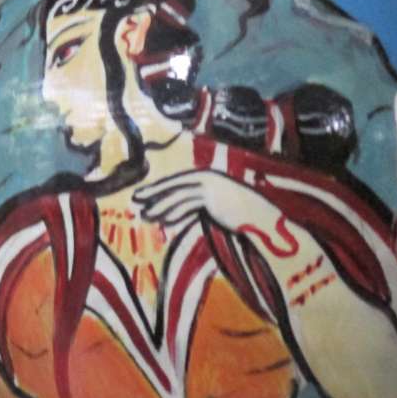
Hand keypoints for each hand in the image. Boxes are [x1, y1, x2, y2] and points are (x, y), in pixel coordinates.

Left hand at [132, 169, 279, 233]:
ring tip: (145, 215)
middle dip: (153, 192)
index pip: (177, 182)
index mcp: (206, 176)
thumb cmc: (238, 213)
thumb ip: (196, 205)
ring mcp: (209, 186)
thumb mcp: (214, 205)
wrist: (261, 217)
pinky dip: (175, 213)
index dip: (158, 189)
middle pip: (173, 185)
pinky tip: (164, 221)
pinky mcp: (212, 197)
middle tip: (135, 199)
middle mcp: (206, 177)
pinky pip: (188, 205)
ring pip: (178, 196)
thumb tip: (174, 213)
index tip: (142, 196)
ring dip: (160, 206)